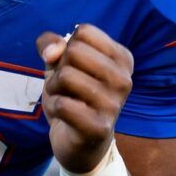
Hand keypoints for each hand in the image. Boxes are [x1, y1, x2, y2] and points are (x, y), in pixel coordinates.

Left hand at [37, 24, 133, 173]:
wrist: (81, 144)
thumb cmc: (72, 97)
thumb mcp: (60, 63)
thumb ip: (51, 44)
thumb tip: (51, 52)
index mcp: (123, 58)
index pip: (84, 31)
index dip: (66, 48)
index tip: (73, 67)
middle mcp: (125, 79)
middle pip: (74, 51)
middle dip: (59, 68)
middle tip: (65, 87)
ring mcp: (115, 104)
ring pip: (66, 76)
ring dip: (53, 89)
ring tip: (64, 101)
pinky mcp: (100, 127)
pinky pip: (62, 104)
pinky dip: (53, 108)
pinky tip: (64, 117)